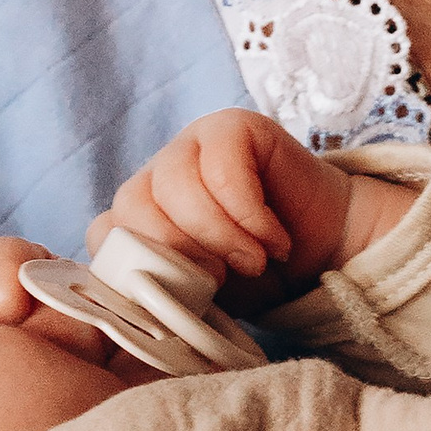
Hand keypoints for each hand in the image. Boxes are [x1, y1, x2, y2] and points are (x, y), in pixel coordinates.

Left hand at [88, 109, 360, 299]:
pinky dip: (250, 215)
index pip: (103, 233)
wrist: (326, 251)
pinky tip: (274, 239)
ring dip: (221, 236)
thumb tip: (128, 304)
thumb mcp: (199, 295)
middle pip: (134, 204)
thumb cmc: (257, 275)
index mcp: (138, 214)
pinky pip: (224, 167)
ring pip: (176, 184)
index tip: (184, 297)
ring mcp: (191, 143)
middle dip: (181, 252)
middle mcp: (157, 173)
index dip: (140, 268)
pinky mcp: (231, 126)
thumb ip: (160, 291)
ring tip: (255, 261)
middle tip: (224, 277)